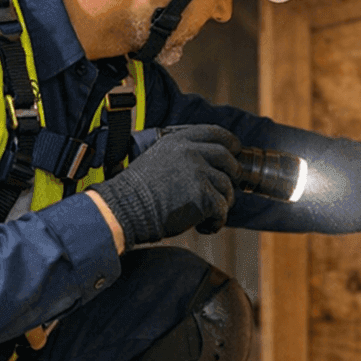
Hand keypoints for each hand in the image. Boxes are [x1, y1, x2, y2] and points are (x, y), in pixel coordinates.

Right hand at [90, 124, 240, 245]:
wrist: (125, 208)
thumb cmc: (137, 191)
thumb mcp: (157, 158)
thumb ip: (181, 155)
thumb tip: (207, 163)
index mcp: (179, 140)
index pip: (216, 133)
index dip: (231, 143)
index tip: (235, 151)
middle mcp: (191, 152)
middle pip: (228, 159)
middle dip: (233, 175)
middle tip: (227, 190)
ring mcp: (198, 173)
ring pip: (227, 187)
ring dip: (222, 203)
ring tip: (208, 215)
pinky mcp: (202, 196)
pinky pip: (222, 209)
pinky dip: (217, 221)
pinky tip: (204, 227)